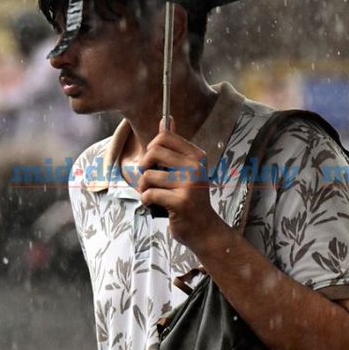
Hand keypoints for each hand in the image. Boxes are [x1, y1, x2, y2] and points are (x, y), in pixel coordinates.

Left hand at [138, 118, 230, 250]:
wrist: (204, 228)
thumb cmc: (190, 199)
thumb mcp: (185, 169)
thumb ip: (174, 147)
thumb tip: (167, 120)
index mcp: (196, 156)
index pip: (164, 136)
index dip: (152, 149)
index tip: (155, 163)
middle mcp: (195, 167)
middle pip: (153, 151)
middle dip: (144, 167)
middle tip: (151, 180)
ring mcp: (189, 184)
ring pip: (148, 175)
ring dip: (144, 188)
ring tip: (155, 196)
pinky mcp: (181, 201)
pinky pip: (149, 194)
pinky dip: (147, 201)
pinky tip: (157, 206)